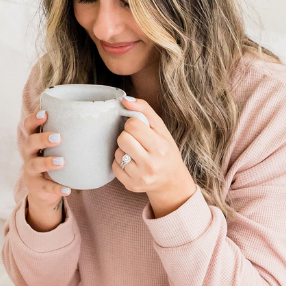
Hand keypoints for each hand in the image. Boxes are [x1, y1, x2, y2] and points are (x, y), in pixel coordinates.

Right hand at [21, 109, 71, 231]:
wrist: (45, 190)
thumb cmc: (57, 160)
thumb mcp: (60, 148)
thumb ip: (73, 135)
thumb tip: (106, 119)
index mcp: (35, 140)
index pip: (29, 126)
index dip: (34, 118)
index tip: (45, 113)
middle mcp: (29, 153)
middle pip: (30, 142)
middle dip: (42, 139)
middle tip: (58, 137)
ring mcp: (31, 170)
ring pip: (34, 164)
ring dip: (47, 162)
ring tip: (61, 161)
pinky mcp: (36, 186)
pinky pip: (45, 187)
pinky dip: (56, 189)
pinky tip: (67, 190)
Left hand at [112, 97, 196, 217]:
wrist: (171, 180)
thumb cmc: (165, 150)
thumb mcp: (161, 128)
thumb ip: (144, 110)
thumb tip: (125, 99)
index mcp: (160, 147)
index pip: (133, 125)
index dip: (133, 124)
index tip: (139, 129)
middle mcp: (151, 164)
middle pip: (123, 138)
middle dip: (127, 136)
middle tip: (136, 141)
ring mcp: (140, 177)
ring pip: (117, 153)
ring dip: (123, 150)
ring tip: (135, 153)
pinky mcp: (131, 185)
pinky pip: (114, 166)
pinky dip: (120, 163)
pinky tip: (132, 163)